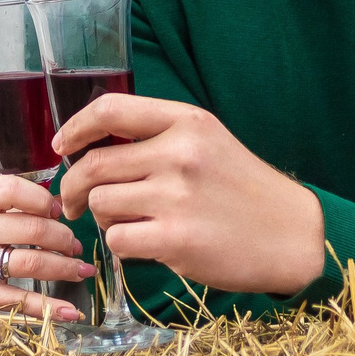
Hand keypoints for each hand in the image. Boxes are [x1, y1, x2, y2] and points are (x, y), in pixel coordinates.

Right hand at [0, 175, 94, 319]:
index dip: (42, 200)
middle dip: (63, 237)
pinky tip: (69, 310)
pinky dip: (47, 307)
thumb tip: (59, 208)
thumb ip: (16, 199)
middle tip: (74, 245)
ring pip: (30, 263)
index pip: (12, 191)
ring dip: (64, 267)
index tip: (57, 211)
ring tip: (81, 269)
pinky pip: (17, 301)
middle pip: (30, 229)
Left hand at [53, 94, 323, 296]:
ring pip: (101, 203)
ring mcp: (176, 197)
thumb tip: (91, 147)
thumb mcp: (207, 143)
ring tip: (129, 223)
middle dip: (73, 187)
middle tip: (74, 203)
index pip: (109, 110)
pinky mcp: (175, 239)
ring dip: (104, 218)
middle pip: (94, 165)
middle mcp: (179, 153)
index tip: (62, 147)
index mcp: (186, 122)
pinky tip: (145, 245)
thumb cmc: (243, 190)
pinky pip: (116, 239)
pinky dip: (121, 245)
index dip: (75, 128)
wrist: (292, 235)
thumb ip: (157, 138)